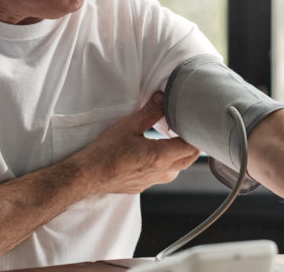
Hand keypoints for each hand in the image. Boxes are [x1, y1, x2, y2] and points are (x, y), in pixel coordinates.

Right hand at [79, 92, 199, 193]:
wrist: (88, 174)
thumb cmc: (106, 151)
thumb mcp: (129, 125)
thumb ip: (150, 112)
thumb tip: (162, 98)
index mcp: (161, 156)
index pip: (191, 147)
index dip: (195, 135)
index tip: (192, 125)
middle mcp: (161, 172)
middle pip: (188, 160)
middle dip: (191, 146)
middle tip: (186, 131)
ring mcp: (152, 181)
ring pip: (176, 170)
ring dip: (178, 156)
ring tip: (171, 141)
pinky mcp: (142, 186)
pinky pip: (161, 176)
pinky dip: (163, 165)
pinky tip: (152, 155)